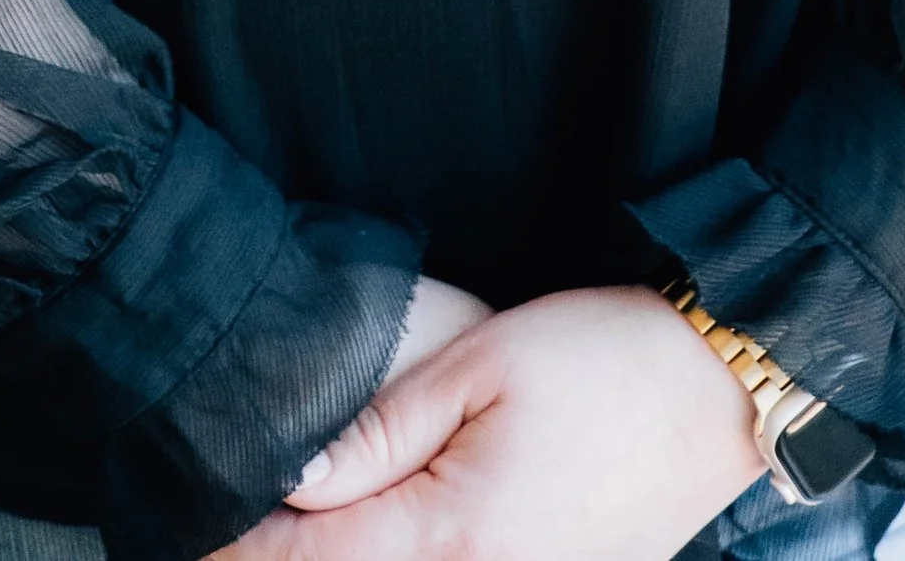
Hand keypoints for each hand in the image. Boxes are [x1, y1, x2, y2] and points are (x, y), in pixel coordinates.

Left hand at [213, 285, 762, 560]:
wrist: (721, 398)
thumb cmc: (603, 362)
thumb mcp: (482, 367)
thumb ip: (380, 432)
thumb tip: (291, 478)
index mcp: (451, 538)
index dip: (235, 547)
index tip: (184, 523)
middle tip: (214, 531)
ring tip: (283, 534)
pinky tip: (364, 535)